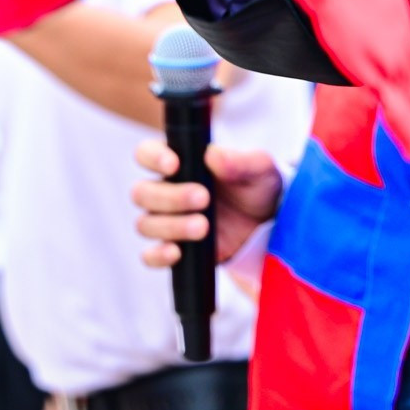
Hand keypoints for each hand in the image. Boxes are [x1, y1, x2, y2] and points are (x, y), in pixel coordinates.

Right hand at [131, 140, 284, 266]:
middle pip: (142, 192)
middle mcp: (166, 190)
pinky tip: (178, 252)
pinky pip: (150, 256)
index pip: (147, 153)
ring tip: (203, 227)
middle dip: (171, 196)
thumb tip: (213, 155)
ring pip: (145, 223)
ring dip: (171, 225)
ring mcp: (167, 221)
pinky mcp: (176, 248)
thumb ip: (239, 160)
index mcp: (179, 162)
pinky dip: (158, 255)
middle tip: (204, 198)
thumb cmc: (256, 188)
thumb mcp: (258, 169)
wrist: (267, 226)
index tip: (174, 165)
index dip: (153, 157)